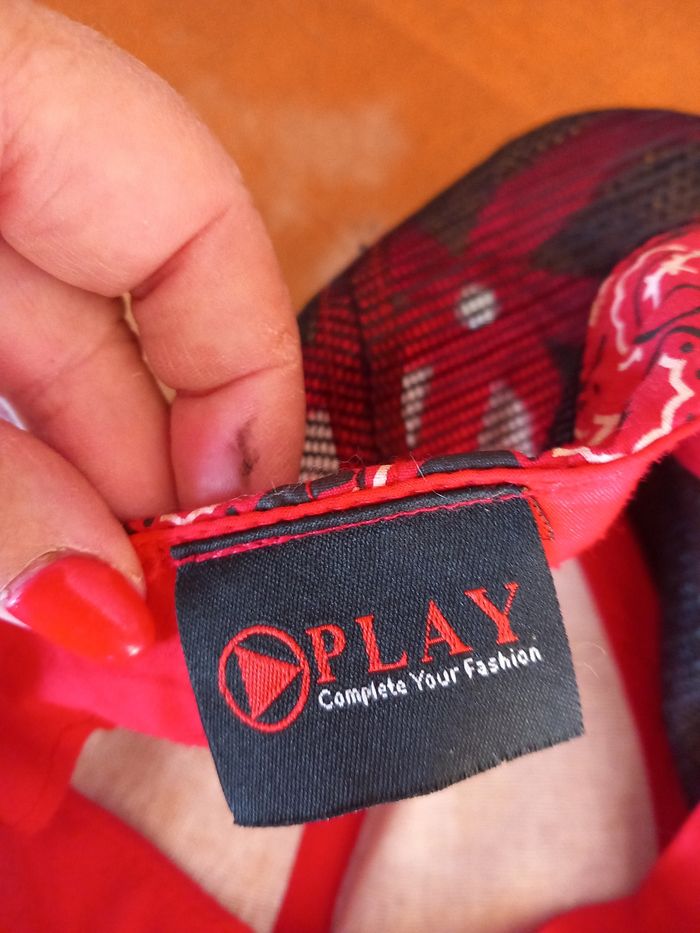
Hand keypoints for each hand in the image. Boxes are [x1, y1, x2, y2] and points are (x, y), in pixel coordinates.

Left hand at [0, 0, 304, 659]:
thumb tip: (97, 606)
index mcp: (15, 89)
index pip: (197, 219)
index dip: (243, 375)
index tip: (238, 511)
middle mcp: (7, 134)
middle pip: (139, 306)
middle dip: (156, 463)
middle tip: (171, 595)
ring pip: (62, 345)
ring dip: (83, 475)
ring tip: (111, 592)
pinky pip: (5, 356)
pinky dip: (23, 450)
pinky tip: (38, 535)